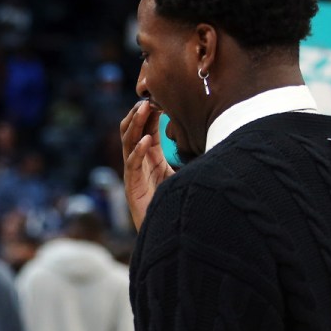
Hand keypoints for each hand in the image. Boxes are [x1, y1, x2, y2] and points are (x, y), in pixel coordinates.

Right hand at [121, 100, 174, 230]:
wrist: (166, 232)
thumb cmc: (174, 203)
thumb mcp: (182, 174)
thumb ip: (185, 158)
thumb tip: (203, 139)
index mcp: (150, 159)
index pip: (145, 130)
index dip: (149, 115)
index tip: (157, 98)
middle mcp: (139, 164)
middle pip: (132, 133)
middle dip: (137, 115)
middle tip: (147, 98)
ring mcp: (133, 175)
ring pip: (128, 144)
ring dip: (135, 125)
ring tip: (143, 109)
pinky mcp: (131, 187)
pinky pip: (132, 165)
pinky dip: (138, 152)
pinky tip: (146, 140)